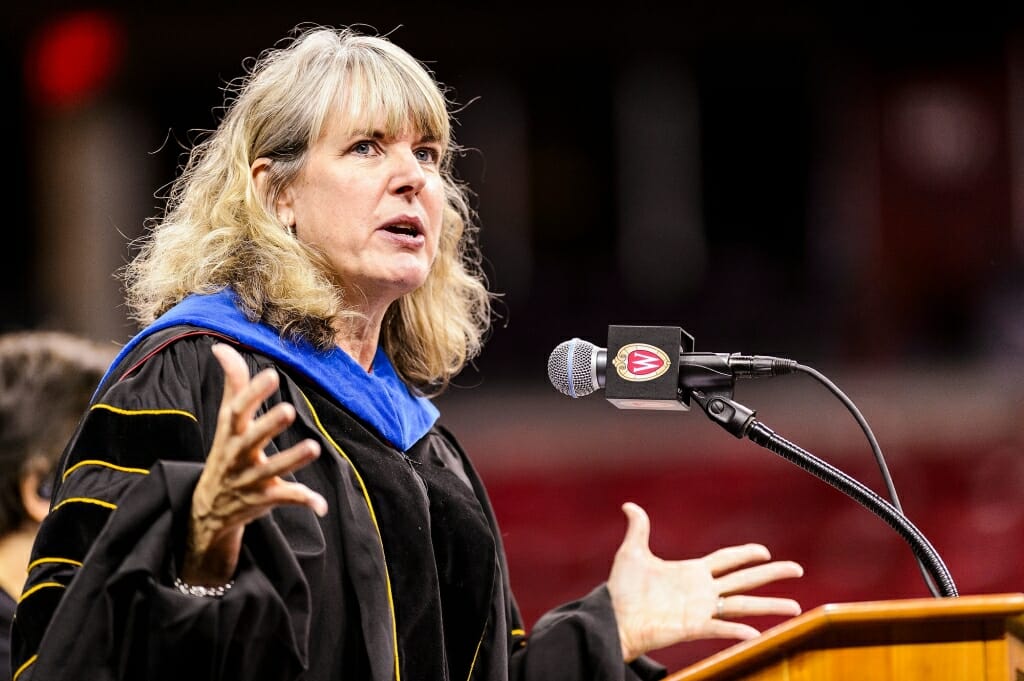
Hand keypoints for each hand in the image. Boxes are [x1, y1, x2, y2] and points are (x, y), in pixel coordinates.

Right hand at [181, 343, 327, 585]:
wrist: (208, 508)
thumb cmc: (226, 451)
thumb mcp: (226, 420)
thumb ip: (233, 383)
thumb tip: (221, 346)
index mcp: (230, 432)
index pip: (238, 409)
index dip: (254, 392)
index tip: (272, 374)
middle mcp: (238, 455)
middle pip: (252, 439)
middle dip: (269, 425)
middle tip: (289, 410)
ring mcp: (250, 479)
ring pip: (272, 471)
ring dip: (293, 459)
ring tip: (314, 447)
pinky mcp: (263, 500)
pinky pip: (284, 499)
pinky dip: (304, 501)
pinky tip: (321, 505)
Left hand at [607, 502, 802, 661]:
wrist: (613, 617)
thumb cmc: (623, 590)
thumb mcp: (631, 553)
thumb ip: (638, 528)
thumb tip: (629, 505)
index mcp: (692, 572)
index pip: (727, 560)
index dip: (746, 554)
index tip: (765, 552)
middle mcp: (702, 590)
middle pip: (745, 579)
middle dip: (772, 574)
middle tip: (797, 570)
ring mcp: (700, 610)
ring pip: (742, 605)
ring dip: (769, 606)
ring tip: (795, 609)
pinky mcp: (693, 627)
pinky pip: (721, 629)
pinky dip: (737, 631)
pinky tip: (756, 633)